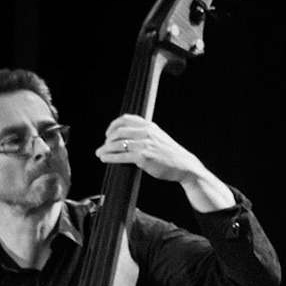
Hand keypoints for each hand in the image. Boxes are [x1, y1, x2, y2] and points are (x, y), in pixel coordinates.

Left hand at [97, 115, 234, 211]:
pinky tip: (105, 159)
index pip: (125, 119)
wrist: (184, 165)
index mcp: (149, 126)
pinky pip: (121, 156)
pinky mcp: (143, 157)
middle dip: (108, 139)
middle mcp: (146, 133)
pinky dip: (110, 157)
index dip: (113, 125)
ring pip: (118, 144)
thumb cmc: (171, 154)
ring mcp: (144, 144)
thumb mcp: (159, 137)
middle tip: (104, 146)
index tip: (108, 133)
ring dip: (106, 149)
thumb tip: (129, 134)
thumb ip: (146, 133)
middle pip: (119, 132)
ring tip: (100, 153)